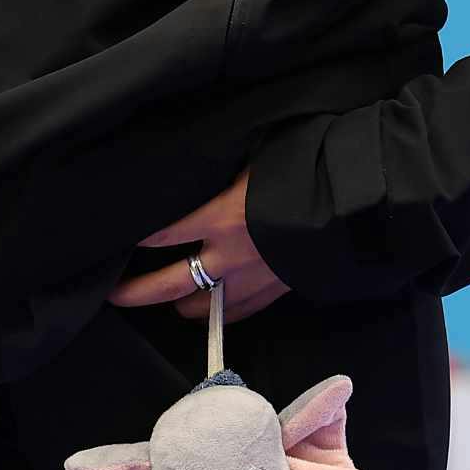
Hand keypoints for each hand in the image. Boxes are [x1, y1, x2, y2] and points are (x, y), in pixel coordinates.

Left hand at [109, 169, 290, 323]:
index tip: (112, 237)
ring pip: (202, 307)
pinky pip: (239, 313)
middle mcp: (229, 255)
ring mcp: (252, 279)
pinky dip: (220, 312)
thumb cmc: (305, 170)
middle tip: (113, 294)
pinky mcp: (275, 292)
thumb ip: (222, 168)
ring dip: (179, 304)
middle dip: (135, 291)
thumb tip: (199, 158)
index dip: (133, 237)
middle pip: (168, 284)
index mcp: (220, 216)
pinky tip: (211, 309)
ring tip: (164, 300)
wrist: (357, 207)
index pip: (161, 233)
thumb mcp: (255, 157)